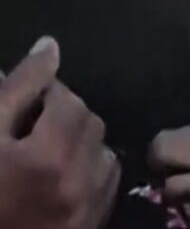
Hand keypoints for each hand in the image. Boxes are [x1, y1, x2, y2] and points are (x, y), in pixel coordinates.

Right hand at [0, 37, 120, 228]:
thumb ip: (17, 90)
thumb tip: (49, 45)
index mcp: (51, 154)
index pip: (68, 100)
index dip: (44, 96)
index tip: (21, 105)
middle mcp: (83, 178)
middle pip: (89, 123)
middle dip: (63, 117)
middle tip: (26, 130)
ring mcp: (92, 203)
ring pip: (102, 151)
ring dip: (78, 144)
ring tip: (42, 154)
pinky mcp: (95, 221)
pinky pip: (105, 182)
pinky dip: (88, 170)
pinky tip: (57, 178)